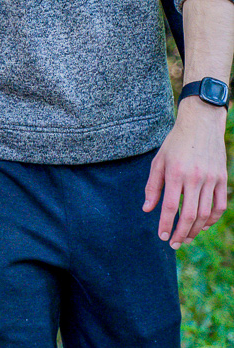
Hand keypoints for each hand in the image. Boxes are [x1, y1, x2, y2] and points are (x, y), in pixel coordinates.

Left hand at [143, 100, 227, 248]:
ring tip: (185, 237)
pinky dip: (212, 219)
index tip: (161, 236)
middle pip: (189, 214)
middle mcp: (194, 178)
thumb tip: (147, 209)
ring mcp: (210, 179)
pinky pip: (219, 206)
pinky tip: (202, 225)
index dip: (165, 224)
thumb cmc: (175, 144)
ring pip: (205, 214)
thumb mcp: (158, 161)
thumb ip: (153, 186)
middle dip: (180, 233)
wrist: (200, 125)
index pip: (169, 206)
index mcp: (175, 172)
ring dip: (195, 230)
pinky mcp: (222, 180)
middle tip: (174, 243)